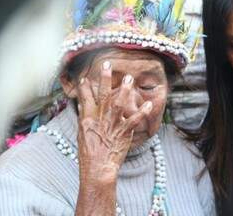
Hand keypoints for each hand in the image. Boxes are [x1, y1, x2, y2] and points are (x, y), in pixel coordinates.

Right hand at [77, 61, 152, 183]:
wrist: (98, 168)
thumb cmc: (88, 153)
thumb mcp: (81, 134)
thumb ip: (84, 117)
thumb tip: (83, 104)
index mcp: (87, 119)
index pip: (85, 98)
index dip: (85, 86)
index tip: (85, 77)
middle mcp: (99, 119)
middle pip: (101, 95)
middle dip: (104, 78)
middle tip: (107, 64)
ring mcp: (112, 125)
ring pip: (118, 103)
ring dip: (123, 90)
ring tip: (128, 78)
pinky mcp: (124, 132)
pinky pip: (134, 120)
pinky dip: (142, 111)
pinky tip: (150, 103)